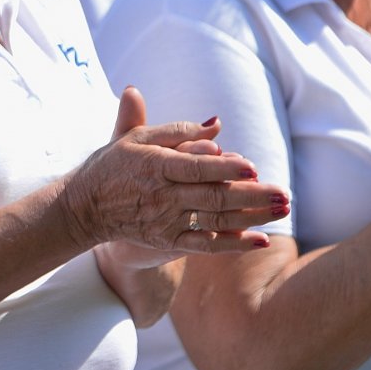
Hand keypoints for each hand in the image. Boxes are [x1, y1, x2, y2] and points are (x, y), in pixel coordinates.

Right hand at [57, 87, 288, 255]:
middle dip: (251, 196)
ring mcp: (166, 221)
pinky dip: (233, 244)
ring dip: (252, 217)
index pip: (196, 167)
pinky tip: (260, 240)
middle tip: (284, 195)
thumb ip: (177, 129)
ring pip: (215, 219)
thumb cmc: (114, 164)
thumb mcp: (137, 137)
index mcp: (155, 165)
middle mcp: (162, 195)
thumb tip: (217, 124)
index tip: (253, 167)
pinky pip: (205, 245)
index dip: (224, 169)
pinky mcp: (167, 241)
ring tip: (282, 210)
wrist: (86, 207)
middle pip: (213, 196)